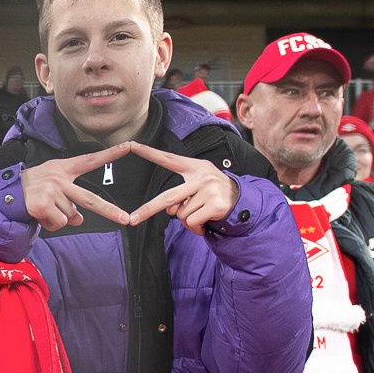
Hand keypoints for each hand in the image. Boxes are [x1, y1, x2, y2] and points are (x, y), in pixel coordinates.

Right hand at [17, 143, 137, 229]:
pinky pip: (57, 223)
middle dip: (109, 210)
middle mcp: (60, 179)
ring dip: (58, 218)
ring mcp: (51, 192)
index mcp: (64, 170)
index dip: (110, 154)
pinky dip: (50, 223)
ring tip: (44, 208)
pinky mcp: (42, 205)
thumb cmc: (33, 188)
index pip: (91, 160)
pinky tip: (40, 214)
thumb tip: (79, 219)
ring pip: (69, 217)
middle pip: (89, 198)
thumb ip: (70, 201)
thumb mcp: (53, 188)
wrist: (7, 192)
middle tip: (125, 219)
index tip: (128, 146)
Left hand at [119, 145, 242, 234]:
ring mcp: (208, 190)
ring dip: (187, 220)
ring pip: (181, 214)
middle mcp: (201, 176)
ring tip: (200, 214)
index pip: (168, 159)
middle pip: (168, 197)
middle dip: (148, 209)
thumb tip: (170, 210)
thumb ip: (181, 194)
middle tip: (134, 219)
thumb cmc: (213, 192)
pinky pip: (192, 222)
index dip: (150, 152)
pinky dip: (195, 227)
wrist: (241, 200)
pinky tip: (204, 222)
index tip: (132, 145)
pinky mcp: (215, 204)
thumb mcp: (198, 184)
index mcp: (194, 167)